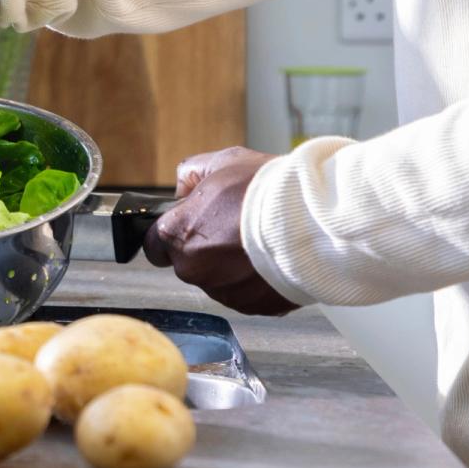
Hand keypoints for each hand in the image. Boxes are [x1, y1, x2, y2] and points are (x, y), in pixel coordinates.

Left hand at [143, 146, 298, 315]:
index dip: (174, 233)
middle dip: (206, 249)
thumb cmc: (267, 191)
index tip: (192, 226)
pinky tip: (272, 259)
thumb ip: (192, 174)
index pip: (155, 244)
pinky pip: (245, 293)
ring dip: (231, 267)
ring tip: (259, 243)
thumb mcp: (222, 162)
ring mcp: (221, 291)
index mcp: (177, 234)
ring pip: (217, 280)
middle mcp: (192, 268)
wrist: (313, 220)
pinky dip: (255, 281)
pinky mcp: (251, 306)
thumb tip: (183, 186)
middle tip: (235, 228)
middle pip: (189, 262)